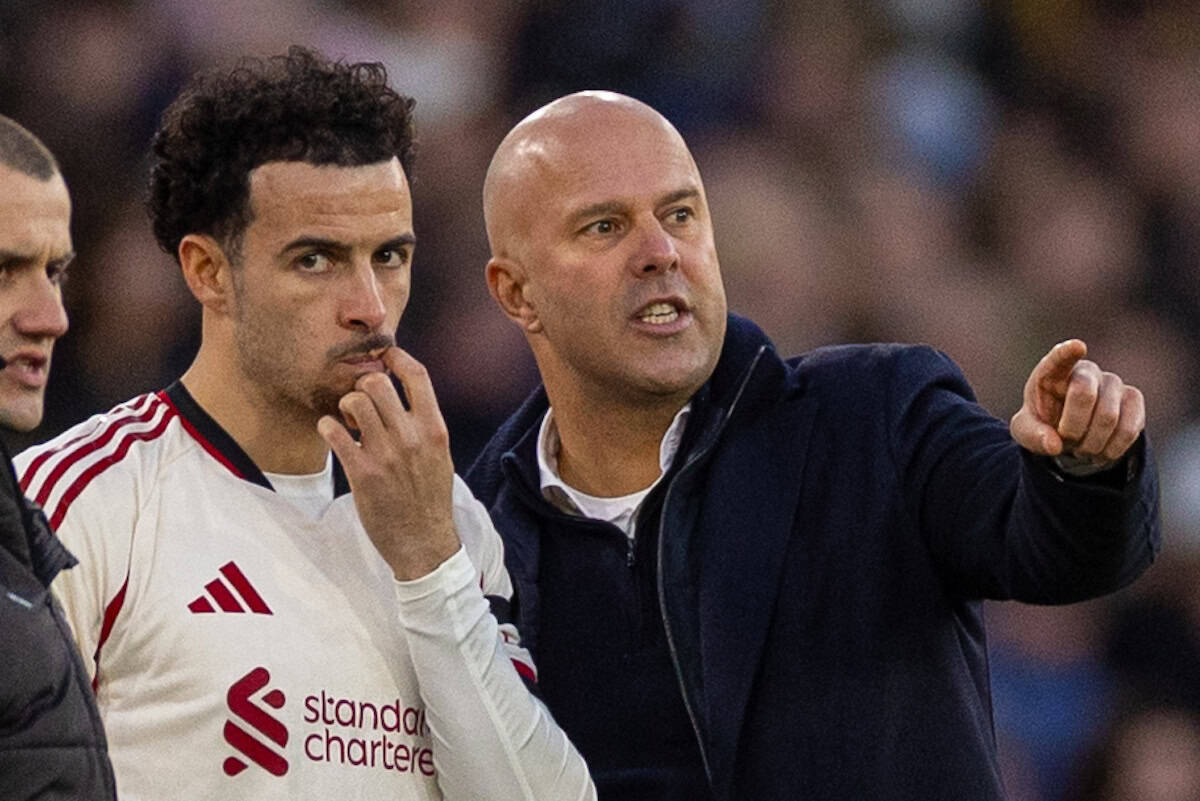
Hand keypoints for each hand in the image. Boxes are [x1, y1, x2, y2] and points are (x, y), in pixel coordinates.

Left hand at [317, 347, 459, 580]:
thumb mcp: (439, 456)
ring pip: (353, 402)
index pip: (417, 375)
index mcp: (434, 429)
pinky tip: (333, 435)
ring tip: (348, 422)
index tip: (385, 355)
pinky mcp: (362, 473)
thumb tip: (405, 393)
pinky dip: (328, 428)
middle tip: (361, 402)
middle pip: (377, 382)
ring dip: (344, 407)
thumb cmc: (429, 499)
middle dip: (363, 385)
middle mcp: (411, 437)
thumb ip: (425, 425)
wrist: (424, 543)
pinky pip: (334, 432)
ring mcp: (386, 454)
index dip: (397, 357)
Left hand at [1009, 339, 1144, 468]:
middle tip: (1066, 441)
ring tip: (1081, 447)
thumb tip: (1053, 445)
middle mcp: (1085, 370)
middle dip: (1072, 428)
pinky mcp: (1133, 398)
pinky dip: (1112, 449)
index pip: (1059, 357)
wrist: (1073, 432)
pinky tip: (1101, 452)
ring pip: (1109, 417)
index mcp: (1052, 372)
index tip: (1078, 346)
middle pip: (1084, 394)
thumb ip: (1033, 436)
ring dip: (1091, 444)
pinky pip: (1129, 429)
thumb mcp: (1026, 431)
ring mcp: (1112, 382)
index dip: (1068, 352)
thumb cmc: (1045, 423)